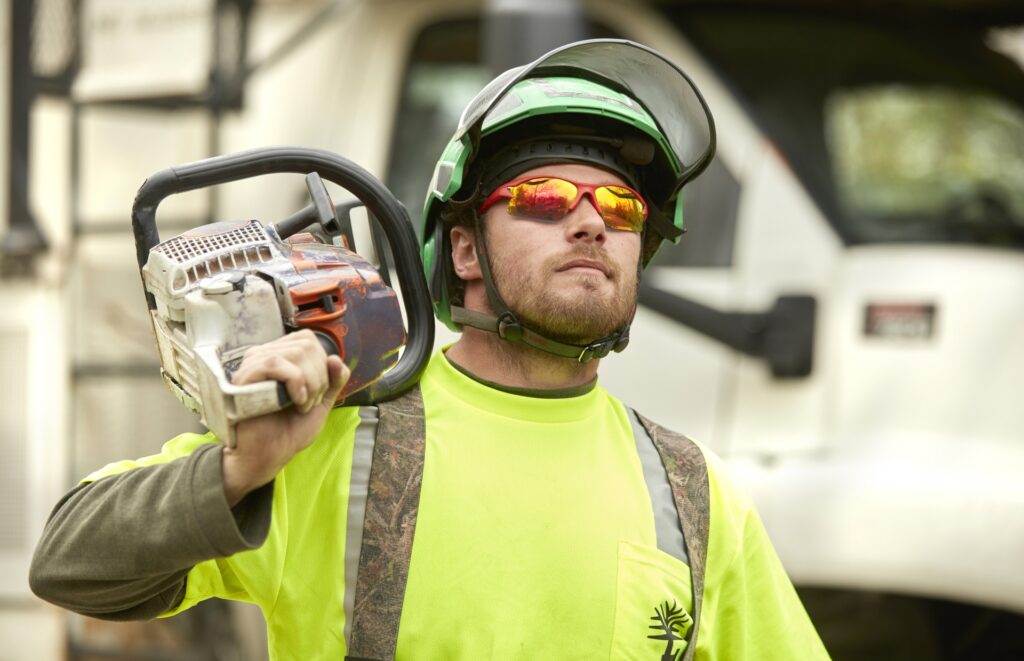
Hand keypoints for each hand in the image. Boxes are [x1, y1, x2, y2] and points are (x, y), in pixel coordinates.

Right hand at [221, 330, 347, 505]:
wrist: (269, 455)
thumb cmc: (290, 430)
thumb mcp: (320, 402)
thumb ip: (333, 380)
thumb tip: (336, 358)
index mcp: (280, 357)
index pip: (308, 339)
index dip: (322, 363)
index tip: (317, 392)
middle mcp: (264, 356)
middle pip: (306, 345)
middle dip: (319, 377)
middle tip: (309, 402)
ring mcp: (252, 365)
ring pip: (295, 353)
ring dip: (309, 383)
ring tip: (301, 405)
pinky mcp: (244, 378)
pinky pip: (276, 363)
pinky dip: (296, 382)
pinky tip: (295, 402)